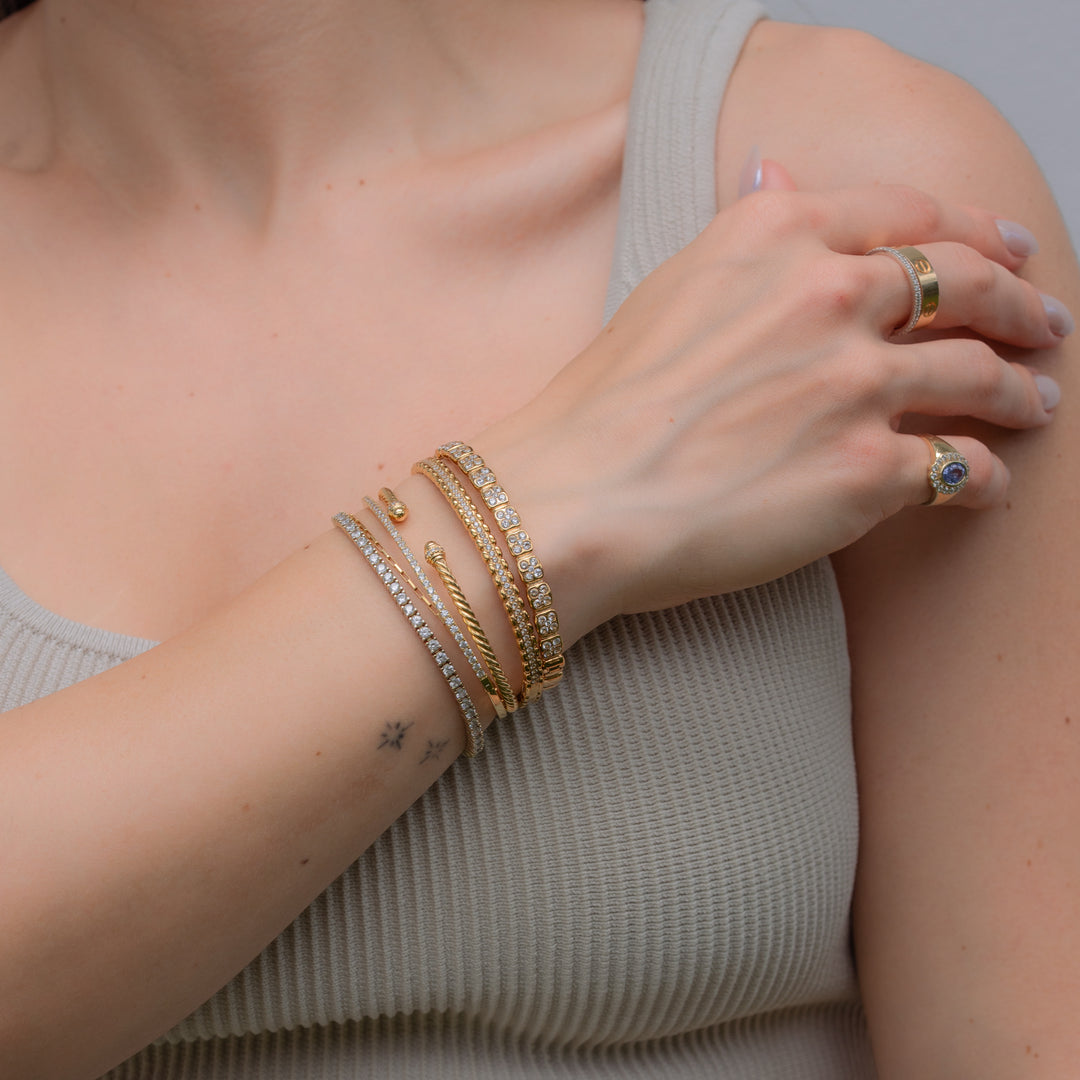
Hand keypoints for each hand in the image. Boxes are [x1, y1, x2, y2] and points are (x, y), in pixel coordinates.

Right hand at [481, 182, 1067, 633]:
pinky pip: (961, 466)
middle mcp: (830, 295)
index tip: (1004, 248)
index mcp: (779, 238)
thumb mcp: (670, 284)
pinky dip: (987, 476)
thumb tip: (781, 173)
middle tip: (1044, 322)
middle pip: (967, 283)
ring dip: (1021, 389)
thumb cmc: (603, 403)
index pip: (909, 215)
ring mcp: (856, 382)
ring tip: (1038, 402)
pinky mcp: (868, 470)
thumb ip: (747, 231)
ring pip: (980, 373)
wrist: (578, 498)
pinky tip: (989, 484)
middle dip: (1020, 301)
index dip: (972, 229)